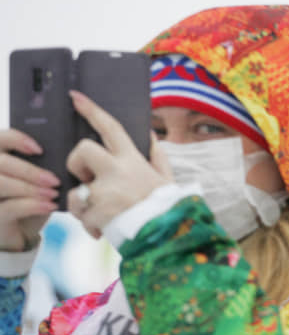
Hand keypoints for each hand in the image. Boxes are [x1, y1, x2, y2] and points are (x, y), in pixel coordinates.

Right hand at [0, 129, 59, 251]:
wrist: (23, 231)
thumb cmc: (32, 200)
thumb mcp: (39, 181)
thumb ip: (45, 166)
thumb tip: (68, 154)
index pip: (0, 139)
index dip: (16, 139)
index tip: (40, 149)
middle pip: (0, 162)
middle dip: (29, 171)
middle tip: (54, 180)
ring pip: (1, 183)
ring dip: (30, 188)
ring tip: (53, 193)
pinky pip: (9, 208)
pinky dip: (32, 205)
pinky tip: (50, 206)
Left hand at [66, 90, 171, 237]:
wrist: (166, 237)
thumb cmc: (167, 208)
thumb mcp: (168, 179)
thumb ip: (157, 155)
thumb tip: (150, 134)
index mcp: (133, 160)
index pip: (110, 128)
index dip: (91, 110)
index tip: (75, 97)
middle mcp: (117, 171)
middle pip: (81, 150)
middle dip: (76, 163)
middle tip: (88, 179)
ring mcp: (105, 191)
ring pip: (76, 190)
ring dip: (84, 204)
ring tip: (102, 215)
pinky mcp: (96, 212)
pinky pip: (81, 215)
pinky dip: (89, 224)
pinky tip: (103, 230)